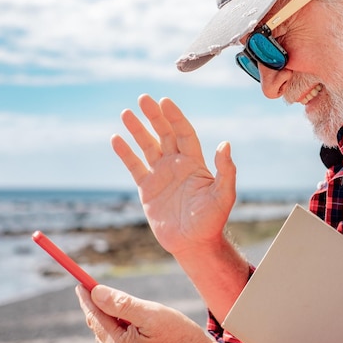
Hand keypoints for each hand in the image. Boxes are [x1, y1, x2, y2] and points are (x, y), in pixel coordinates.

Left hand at [76, 285, 222, 342]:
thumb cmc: (178, 335)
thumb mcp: (152, 314)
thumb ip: (123, 304)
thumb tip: (97, 292)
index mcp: (119, 342)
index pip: (96, 315)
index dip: (87, 297)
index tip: (80, 283)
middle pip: (98, 324)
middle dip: (92, 305)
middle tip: (86, 287)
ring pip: (105, 330)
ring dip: (102, 314)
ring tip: (100, 299)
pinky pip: (115, 336)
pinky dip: (112, 323)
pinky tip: (118, 316)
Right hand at [111, 94, 236, 254]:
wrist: (193, 243)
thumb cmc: (212, 220)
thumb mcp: (223, 194)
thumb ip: (226, 170)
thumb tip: (225, 144)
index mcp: (195, 163)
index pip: (183, 133)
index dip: (175, 117)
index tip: (165, 101)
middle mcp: (177, 164)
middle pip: (164, 134)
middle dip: (154, 116)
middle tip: (142, 98)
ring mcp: (161, 175)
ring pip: (147, 146)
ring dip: (137, 130)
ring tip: (126, 113)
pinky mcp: (147, 189)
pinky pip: (134, 167)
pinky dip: (125, 153)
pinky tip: (116, 139)